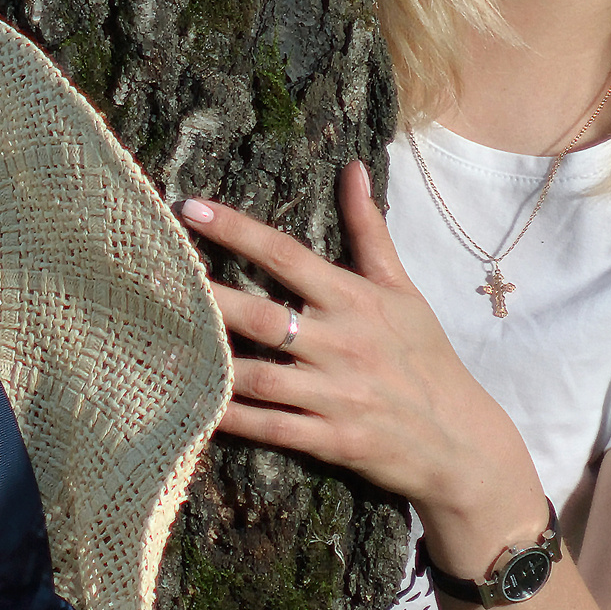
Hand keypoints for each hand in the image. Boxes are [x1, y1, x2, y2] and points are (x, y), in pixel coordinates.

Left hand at [179, 160, 541, 554]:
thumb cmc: (426, 359)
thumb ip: (371, 232)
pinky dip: (231, 419)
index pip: (287, 255)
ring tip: (156, 346)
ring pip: (256, 376)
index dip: (237, 230)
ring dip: (207, 363)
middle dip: (206, 297)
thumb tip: (353, 168)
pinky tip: (192, 408)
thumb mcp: (403, 291)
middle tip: (150, 276)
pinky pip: (269, 426)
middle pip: (260, 315)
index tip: (189, 208)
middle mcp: (341, 343)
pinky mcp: (330, 439)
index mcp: (355, 301)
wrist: (460, 441)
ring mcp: (334, 394)